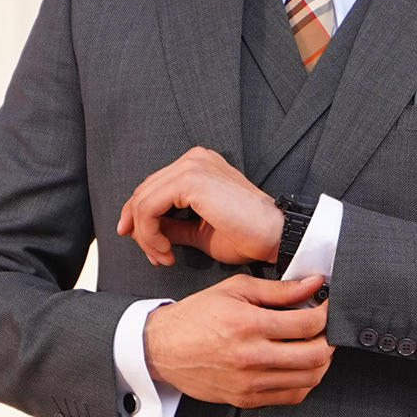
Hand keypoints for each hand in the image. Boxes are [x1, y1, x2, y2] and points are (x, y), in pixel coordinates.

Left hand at [119, 147, 283, 268]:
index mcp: (198, 166)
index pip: (153, 188)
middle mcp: (194, 159)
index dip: (140, 219)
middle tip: (154, 257)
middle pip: (144, 193)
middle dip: (140, 230)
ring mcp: (192, 165)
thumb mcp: (199, 231)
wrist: (275, 237)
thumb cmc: (247, 236)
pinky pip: (149, 207)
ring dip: (146, 236)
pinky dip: (150, 233)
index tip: (146, 246)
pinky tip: (166, 250)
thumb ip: (173, 226)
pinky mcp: (191, 180)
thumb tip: (147, 231)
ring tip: (162, 256)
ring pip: (142, 201)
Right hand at [143, 275, 330, 408]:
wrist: (161, 348)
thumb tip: (314, 285)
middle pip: (315, 355)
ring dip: (322, 361)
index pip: (308, 323)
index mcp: (248, 324)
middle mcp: (250, 356)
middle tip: (327, 329)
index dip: (327, 313)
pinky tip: (300, 366)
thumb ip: (278, 289)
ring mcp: (249, 382)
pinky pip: (292, 396)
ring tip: (316, 346)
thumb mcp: (235, 290)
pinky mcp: (246, 399)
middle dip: (330, 339)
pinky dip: (305, 381)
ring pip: (309, 379)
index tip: (327, 307)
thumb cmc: (195, 317)